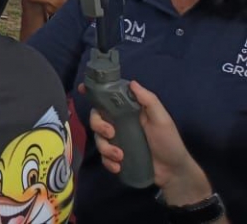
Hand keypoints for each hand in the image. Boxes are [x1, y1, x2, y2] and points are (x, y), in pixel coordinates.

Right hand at [90, 81, 212, 206]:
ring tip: (120, 156)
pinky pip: (103, 157)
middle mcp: (118, 123)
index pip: (107, 99)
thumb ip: (149, 100)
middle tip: (110, 133)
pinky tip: (118, 167)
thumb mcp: (162, 119)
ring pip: (98, 139)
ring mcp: (116, 141)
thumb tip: (131, 82)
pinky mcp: (116, 157)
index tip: (82, 89)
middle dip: (98, 125)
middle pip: (96, 118)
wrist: (173, 172)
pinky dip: (108, 162)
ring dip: (105, 148)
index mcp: (127, 111)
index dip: (93, 93)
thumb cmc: (169, 141)